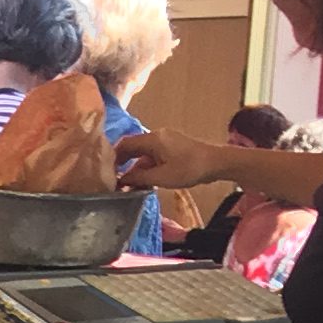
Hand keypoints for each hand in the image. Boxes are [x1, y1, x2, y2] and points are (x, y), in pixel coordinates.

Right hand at [116, 127, 236, 197]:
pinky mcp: (173, 147)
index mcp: (153, 139)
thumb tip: (121, 180)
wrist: (216, 163)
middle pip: (133, 148)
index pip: (125, 144)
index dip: (113, 158)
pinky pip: (154, 155)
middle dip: (124, 165)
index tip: (106, 173)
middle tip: (115, 182)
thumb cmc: (189, 169)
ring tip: (131, 187)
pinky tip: (147, 181)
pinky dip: (147, 167)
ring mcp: (166, 140)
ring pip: (143, 154)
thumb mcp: (161, 177)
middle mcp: (157, 135)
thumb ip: (139, 178)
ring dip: (136, 169)